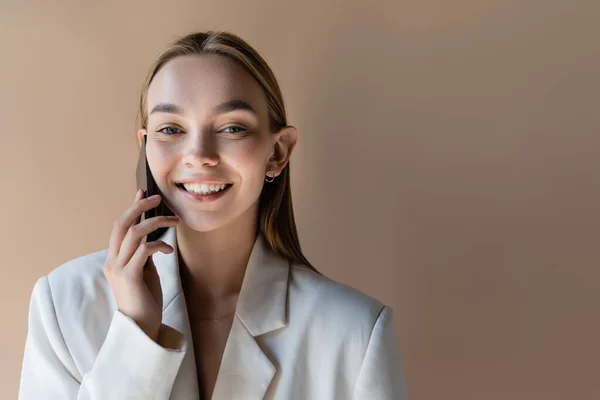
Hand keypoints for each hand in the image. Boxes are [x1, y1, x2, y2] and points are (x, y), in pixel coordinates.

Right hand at [103, 189, 179, 341]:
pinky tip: (169, 250)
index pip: (119, 226)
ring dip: (156, 222)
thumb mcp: (144, 273)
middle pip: (122, 223)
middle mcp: (112, 261)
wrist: (140, 328)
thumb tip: (152, 240)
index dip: (131, 207)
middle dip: (139, 206)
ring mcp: (119, 268)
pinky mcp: (130, 275)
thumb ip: (143, 256)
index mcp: (114, 259)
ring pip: (134, 232)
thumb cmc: (145, 301)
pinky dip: (159, 245)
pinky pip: (145, 249)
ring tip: (175, 221)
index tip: (143, 192)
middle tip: (157, 198)